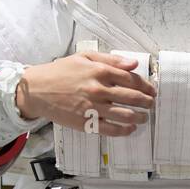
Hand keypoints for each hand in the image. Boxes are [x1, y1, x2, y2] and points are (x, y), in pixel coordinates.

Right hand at [15, 51, 155, 134]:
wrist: (37, 89)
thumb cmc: (61, 72)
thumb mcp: (85, 57)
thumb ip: (110, 60)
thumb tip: (133, 63)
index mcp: (100, 71)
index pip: (132, 79)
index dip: (146, 86)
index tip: (152, 90)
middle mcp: (99, 90)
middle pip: (133, 98)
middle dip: (147, 102)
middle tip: (151, 104)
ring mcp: (93, 108)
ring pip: (126, 115)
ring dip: (140, 117)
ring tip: (144, 117)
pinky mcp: (87, 123)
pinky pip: (111, 129)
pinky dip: (125, 130)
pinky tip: (130, 128)